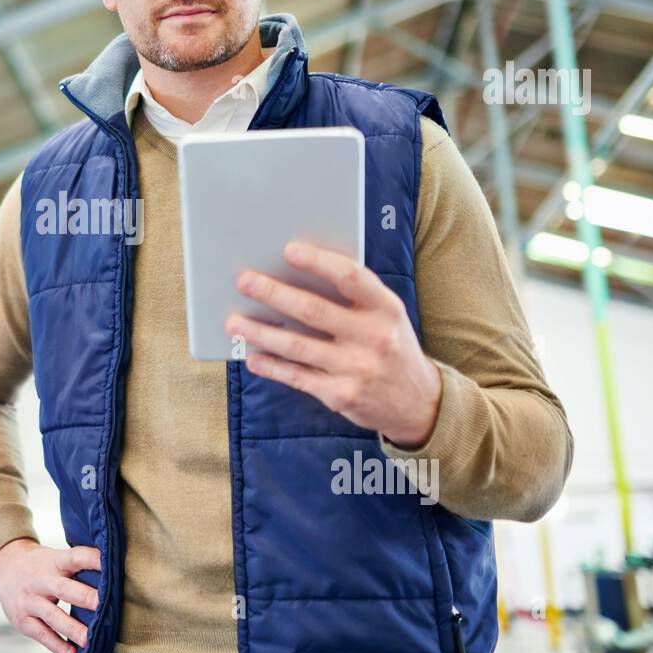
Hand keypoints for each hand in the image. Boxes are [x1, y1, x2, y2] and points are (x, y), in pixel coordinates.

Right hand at [0, 538, 100, 652]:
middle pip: (64, 589)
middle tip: (104, 605)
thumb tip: (113, 576)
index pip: (75, 557)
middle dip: (85, 597)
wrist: (4, 565)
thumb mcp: (56, 558)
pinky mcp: (22, 620)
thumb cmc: (41, 564)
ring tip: (90, 640)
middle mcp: (41, 580)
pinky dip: (56, 645)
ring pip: (52, 615)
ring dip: (72, 628)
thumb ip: (78, 567)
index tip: (109, 563)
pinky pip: (41, 634)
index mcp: (54, 561)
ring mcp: (30, 601)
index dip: (92, 559)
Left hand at [224, 239, 441, 446]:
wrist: (418, 403)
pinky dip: (272, 366)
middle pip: (314, 311)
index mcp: (386, 308)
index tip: (288, 250)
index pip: (351, 277)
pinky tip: (252, 356)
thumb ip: (352, 297)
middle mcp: (373, 337)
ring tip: (234, 321)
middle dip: (274, 294)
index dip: (319, 261)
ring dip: (261, 332)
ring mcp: (357, 368)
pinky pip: (298, 377)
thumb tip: (295, 274)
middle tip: (244, 281)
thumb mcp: (386, 316)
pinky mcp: (341, 395)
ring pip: (298, 346)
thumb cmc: (390, 346)